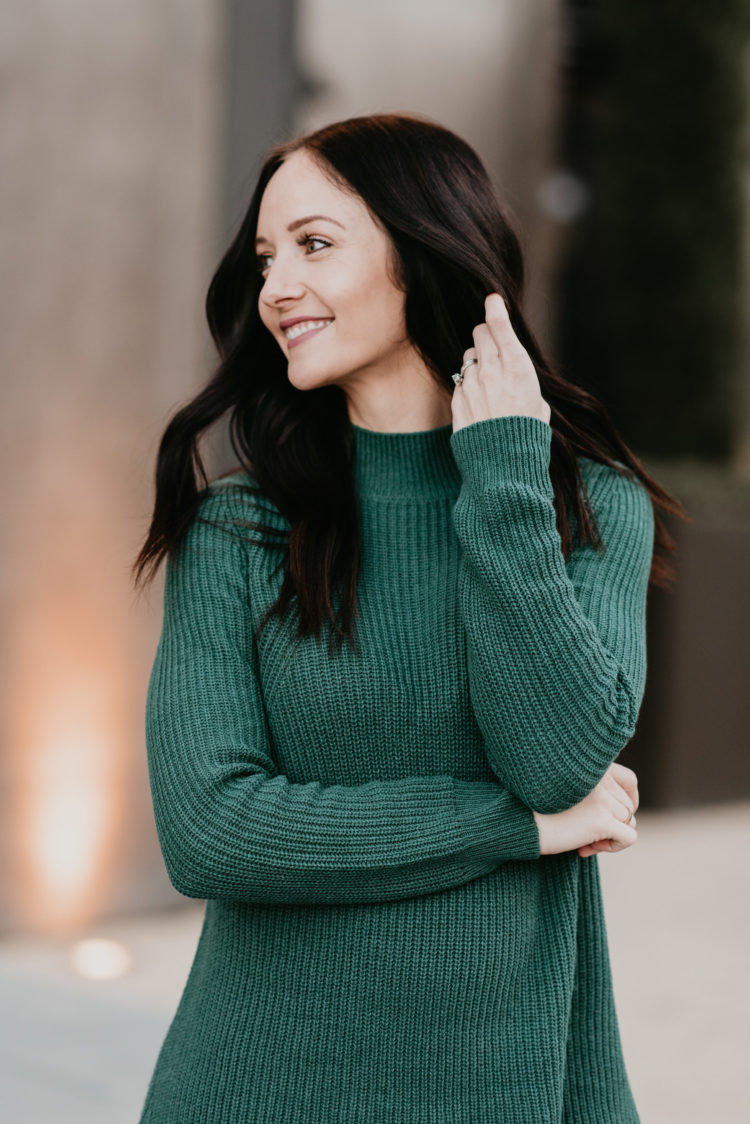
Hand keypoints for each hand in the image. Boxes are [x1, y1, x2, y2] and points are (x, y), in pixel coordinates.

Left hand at [451, 292, 550, 433]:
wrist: (503, 466)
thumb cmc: (528, 436)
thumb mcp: (539, 403)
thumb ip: (523, 380)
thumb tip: (514, 371)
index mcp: (519, 369)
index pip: (500, 326)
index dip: (495, 309)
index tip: (492, 299)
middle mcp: (493, 371)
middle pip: (480, 333)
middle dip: (486, 334)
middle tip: (492, 342)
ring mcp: (471, 384)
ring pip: (469, 355)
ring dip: (477, 360)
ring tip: (489, 381)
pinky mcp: (458, 399)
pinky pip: (461, 380)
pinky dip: (469, 383)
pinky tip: (479, 400)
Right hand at [532, 763, 639, 857]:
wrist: (513, 819)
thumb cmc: (532, 805)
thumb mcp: (566, 787)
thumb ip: (593, 789)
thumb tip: (627, 811)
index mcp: (591, 765)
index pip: (629, 780)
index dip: (625, 800)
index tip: (607, 816)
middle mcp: (599, 777)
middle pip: (627, 805)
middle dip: (611, 822)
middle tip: (586, 834)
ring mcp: (601, 798)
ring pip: (628, 821)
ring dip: (610, 835)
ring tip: (583, 841)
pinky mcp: (600, 820)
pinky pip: (628, 837)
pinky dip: (616, 846)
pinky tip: (588, 848)